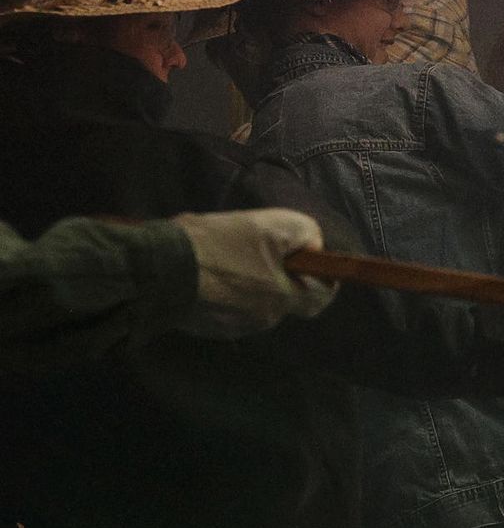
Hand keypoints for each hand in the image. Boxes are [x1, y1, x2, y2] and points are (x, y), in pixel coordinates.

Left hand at [170, 209, 337, 337]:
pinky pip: (229, 272)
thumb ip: (311, 297)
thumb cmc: (228, 283)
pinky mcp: (204, 244)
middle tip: (259, 306)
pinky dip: (222, 289)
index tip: (292, 298)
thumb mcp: (278, 300)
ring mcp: (231, 231)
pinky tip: (207, 302)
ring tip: (226, 307)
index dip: (312, 279)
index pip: (321, 253)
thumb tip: (324, 291)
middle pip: (287, 264)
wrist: (155, 273)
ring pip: (257, 272)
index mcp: (289, 225)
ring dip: (248, 294)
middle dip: (276, 289)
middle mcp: (264, 220)